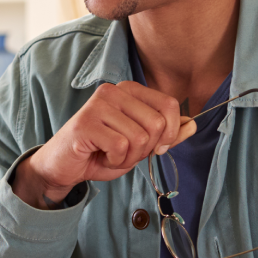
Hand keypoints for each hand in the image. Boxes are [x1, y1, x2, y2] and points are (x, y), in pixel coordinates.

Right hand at [12, 81, 196, 208]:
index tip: (156, 147)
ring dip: (129, 157)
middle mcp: (113, 90)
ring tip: (110, 154)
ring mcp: (98, 105)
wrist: (64, 166)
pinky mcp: (86, 123)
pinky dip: (115, 160)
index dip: (170, 133)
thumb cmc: (100, 152)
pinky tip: (100, 156)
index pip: (169, 104)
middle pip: (156, 123)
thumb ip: (166, 135)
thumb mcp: (140, 145)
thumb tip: (193, 125)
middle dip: (145, 149)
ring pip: (139, 137)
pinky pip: (120, 146)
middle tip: (124, 152)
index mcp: (129, 90)